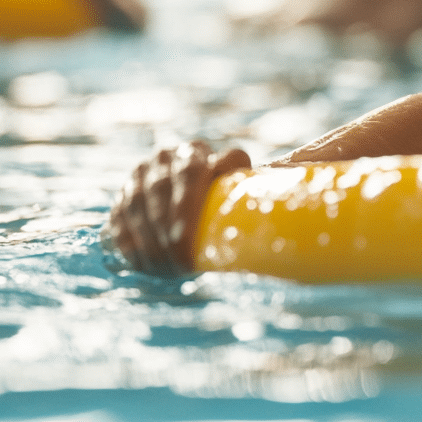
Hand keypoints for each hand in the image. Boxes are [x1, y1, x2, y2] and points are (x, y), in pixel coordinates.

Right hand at [106, 142, 250, 276]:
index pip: (192, 173)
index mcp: (197, 154)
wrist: (190, 196)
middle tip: (178, 262)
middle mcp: (166, 158)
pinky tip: (138, 261)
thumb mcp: (243, 192)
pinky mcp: (122, 195)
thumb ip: (258, 190)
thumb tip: (303, 197)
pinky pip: (118, 216)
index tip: (187, 239)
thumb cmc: (230, 202)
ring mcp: (140, 175)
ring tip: (162, 268)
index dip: (188, 206)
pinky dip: (126, 239)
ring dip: (146, 239)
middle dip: (166, 230)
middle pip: (161, 191)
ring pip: (136, 204)